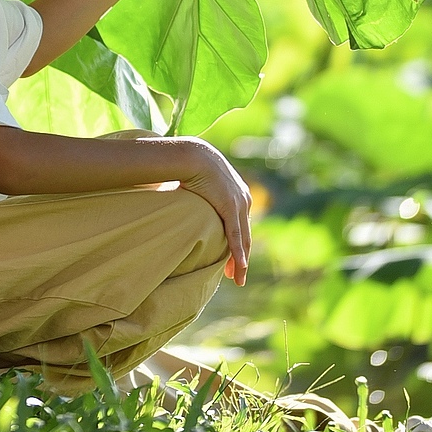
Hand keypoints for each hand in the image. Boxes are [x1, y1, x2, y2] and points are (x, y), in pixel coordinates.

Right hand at [177, 139, 251, 283]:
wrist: (193, 153)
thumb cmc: (191, 163)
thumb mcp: (201, 181)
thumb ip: (201, 195)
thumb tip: (186, 202)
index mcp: (238, 192)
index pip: (240, 224)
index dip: (238, 242)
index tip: (234, 257)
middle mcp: (244, 199)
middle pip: (245, 235)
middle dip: (241, 256)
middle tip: (236, 274)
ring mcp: (239, 204)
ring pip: (243, 240)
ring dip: (241, 261)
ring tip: (238, 278)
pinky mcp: (230, 208)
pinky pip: (236, 236)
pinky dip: (238, 254)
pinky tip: (240, 268)